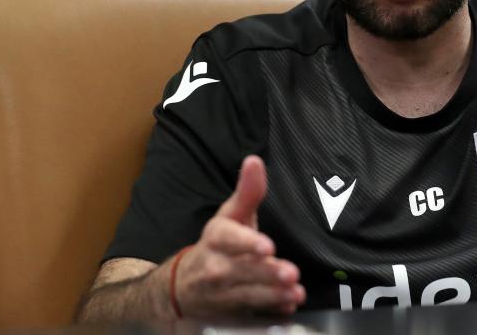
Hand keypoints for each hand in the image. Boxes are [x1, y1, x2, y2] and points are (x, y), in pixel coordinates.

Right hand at [173, 155, 305, 316]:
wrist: (182, 284)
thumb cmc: (217, 244)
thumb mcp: (230, 215)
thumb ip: (248, 191)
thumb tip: (254, 161)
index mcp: (216, 237)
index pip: (229, 238)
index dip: (247, 243)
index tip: (268, 246)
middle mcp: (215, 266)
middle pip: (242, 270)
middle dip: (267, 272)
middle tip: (290, 273)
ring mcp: (219, 293)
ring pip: (247, 295)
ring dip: (272, 295)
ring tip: (294, 293)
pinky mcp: (227, 314)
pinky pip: (248, 316)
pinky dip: (267, 315)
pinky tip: (285, 310)